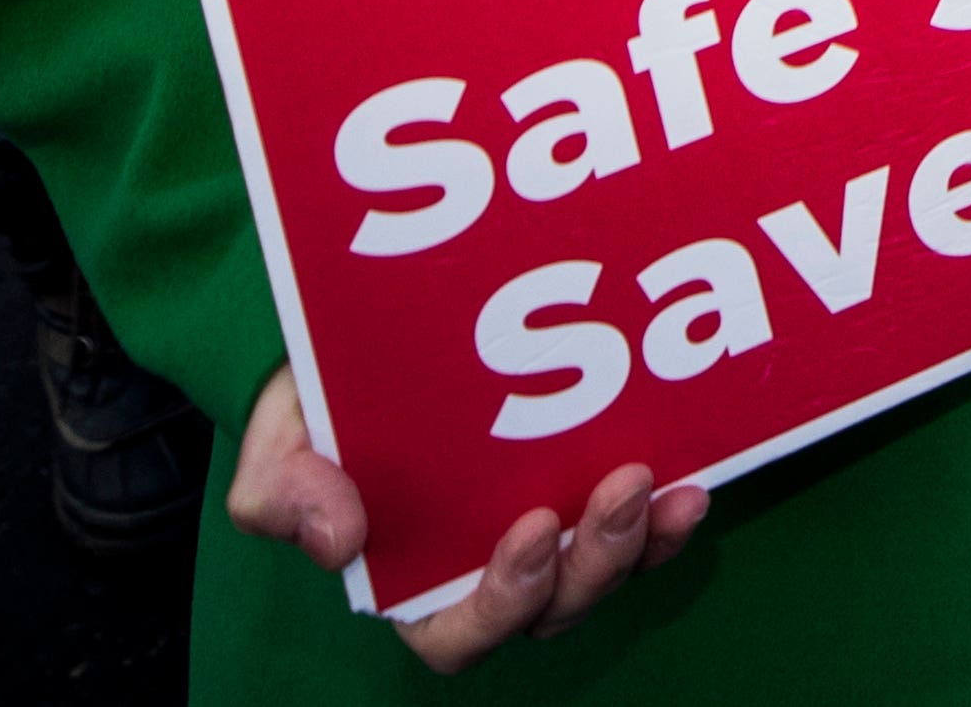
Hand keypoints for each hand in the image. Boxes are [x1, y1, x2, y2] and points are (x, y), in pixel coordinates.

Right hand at [227, 365, 701, 671]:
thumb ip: (282, 493)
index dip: (505, 599)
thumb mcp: (277, 446)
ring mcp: (550, 533)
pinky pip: (639, 526)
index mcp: (413, 586)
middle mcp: (490, 572)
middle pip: (553, 607)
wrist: (367, 337)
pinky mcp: (590, 486)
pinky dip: (667, 514)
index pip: (460, 634)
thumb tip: (336, 539)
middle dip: (595, 562)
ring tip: (666, 483)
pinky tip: (693, 476)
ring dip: (641, 539)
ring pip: (605, 570)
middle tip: (623, 486)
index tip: (533, 528)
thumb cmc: (320, 409)